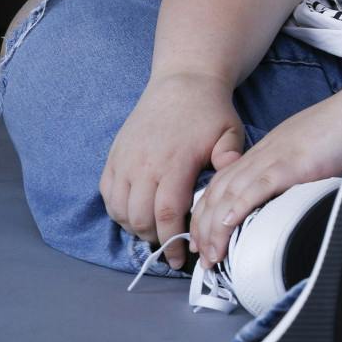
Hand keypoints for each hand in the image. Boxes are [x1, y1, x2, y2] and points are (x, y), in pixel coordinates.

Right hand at [101, 74, 246, 269]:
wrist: (182, 82)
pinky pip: (107, 193)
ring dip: (135, 228)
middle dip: (154, 240)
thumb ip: (230, 159)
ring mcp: (125, 160)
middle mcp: (144, 164)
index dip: (172, 240)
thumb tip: (233, 182)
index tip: (182, 259)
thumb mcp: (230, 133)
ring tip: (154, 234)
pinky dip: (118, 211)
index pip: (167, 213)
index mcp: (174, 162)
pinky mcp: (115, 156)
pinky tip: (135, 216)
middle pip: (140, 217)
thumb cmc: (210, 112)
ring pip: (120, 209)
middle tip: (171, 250)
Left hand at [191, 85, 341, 265]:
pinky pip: (257, 188)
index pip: (224, 183)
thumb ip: (301, 176)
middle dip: (202, 226)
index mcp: (269, 152)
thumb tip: (300, 203)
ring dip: (214, 227)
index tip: (205, 237)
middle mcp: (265, 154)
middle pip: (218, 191)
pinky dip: (237, 208)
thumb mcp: (315, 155)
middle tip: (201, 255)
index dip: (208, 212)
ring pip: (230, 193)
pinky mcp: (293, 164)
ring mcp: (277, 158)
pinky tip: (227, 226)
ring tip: (211, 255)